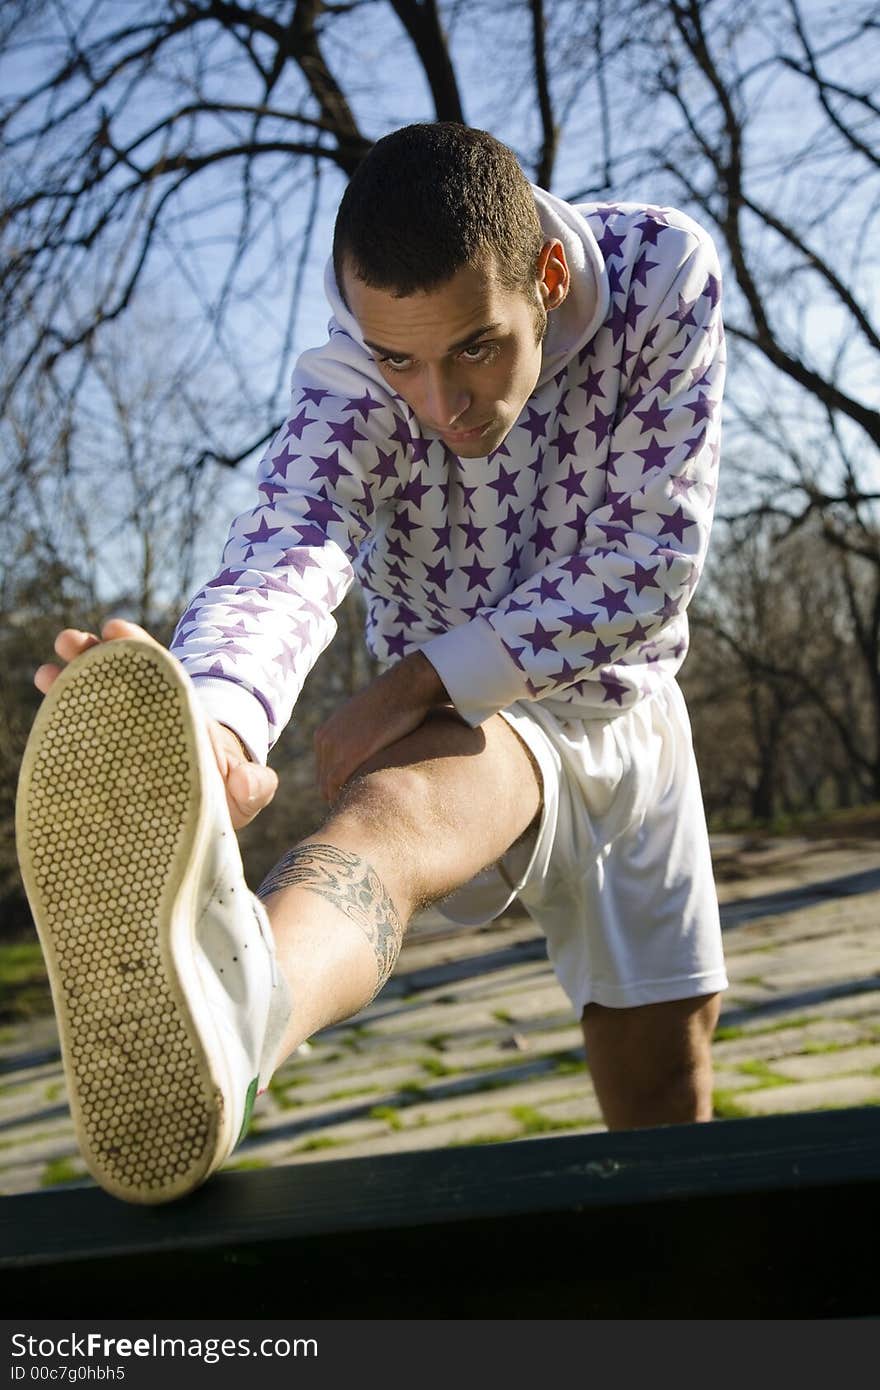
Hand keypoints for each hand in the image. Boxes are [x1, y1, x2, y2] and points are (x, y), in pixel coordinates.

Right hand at [34, 619, 277, 830]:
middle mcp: (150, 716)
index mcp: (185, 716)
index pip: (162, 674)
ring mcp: (124, 733)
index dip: (140, 651)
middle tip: (69, 641)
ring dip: (70, 679)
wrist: (202, 812)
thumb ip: (255, 785)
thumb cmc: (226, 796)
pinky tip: (43, 700)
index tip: (117, 629)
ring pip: (94, 698)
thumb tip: (245, 779)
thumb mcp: (248, 789)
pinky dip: (61, 713)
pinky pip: (80, 730)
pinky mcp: (105, 757)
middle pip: (121, 676)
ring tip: (47, 670)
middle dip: (95, 655)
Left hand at [314, 651, 447, 801]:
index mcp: (324, 734)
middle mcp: (324, 742)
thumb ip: (357, 737)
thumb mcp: (363, 720)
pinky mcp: (349, 756)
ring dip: (342, 801)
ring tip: (363, 812)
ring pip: (329, 789)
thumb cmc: (391, 702)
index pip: (323, 772)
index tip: (352, 799)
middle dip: (338, 797)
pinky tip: (366, 803)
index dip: (336, 789)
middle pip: (324, 783)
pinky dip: (348, 799)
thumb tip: (368, 751)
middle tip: (358, 811)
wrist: (403, 688)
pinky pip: (339, 787)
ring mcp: (334, 749)